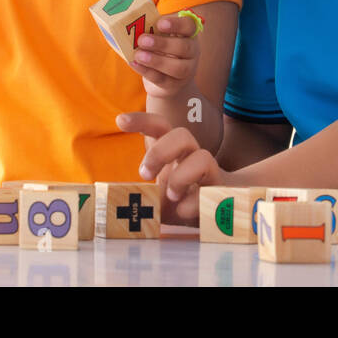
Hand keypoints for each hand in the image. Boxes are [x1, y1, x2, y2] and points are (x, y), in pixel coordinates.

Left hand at [116, 111, 228, 225]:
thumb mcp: (156, 197)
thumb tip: (116, 201)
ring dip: (182, 177)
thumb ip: (141, 196)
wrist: (216, 216)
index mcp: (173, 154)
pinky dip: (194, 203)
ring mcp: (210, 174)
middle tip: (144, 174)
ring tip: (172, 196)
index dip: (142, 121)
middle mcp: (192, 158)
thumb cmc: (179, 203)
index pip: (161, 128)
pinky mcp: (221, 193)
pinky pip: (213, 191)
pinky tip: (184, 212)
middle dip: (160, 152)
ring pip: (203, 157)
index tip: (120, 121)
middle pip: (182, 135)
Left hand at [127, 11, 200, 99]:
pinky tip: (135, 63)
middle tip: (142, 40)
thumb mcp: (161, 38)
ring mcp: (186, 71)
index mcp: (189, 35)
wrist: (168, 81)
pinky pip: (161, 79)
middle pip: (185, 47)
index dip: (177, 24)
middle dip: (163, 43)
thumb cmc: (162, 51)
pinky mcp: (173, 85)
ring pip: (177, 68)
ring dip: (156, 60)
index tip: (160, 23)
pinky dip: (146, 71)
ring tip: (138, 55)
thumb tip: (133, 24)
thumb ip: (153, 31)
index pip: (190, 26)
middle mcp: (192, 53)